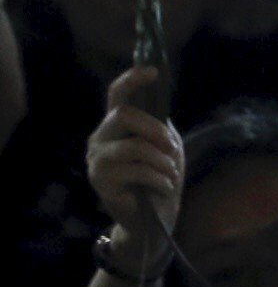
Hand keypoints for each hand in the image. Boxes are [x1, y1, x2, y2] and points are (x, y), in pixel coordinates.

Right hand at [85, 64, 180, 256]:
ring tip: (169, 173)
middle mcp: (101, 137)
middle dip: (156, 130)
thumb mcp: (166, 146)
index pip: (117, 95)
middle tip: (172, 149)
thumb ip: (159, 125)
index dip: (132, 80)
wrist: (155, 215)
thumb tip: (160, 104)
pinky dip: (159, 178)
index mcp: (117, 125)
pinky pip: (137, 170)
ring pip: (135, 146)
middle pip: (124, 115)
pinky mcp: (100, 180)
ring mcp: (97, 158)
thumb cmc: (160, 176)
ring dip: (162, 161)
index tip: (153, 71)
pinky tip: (163, 187)